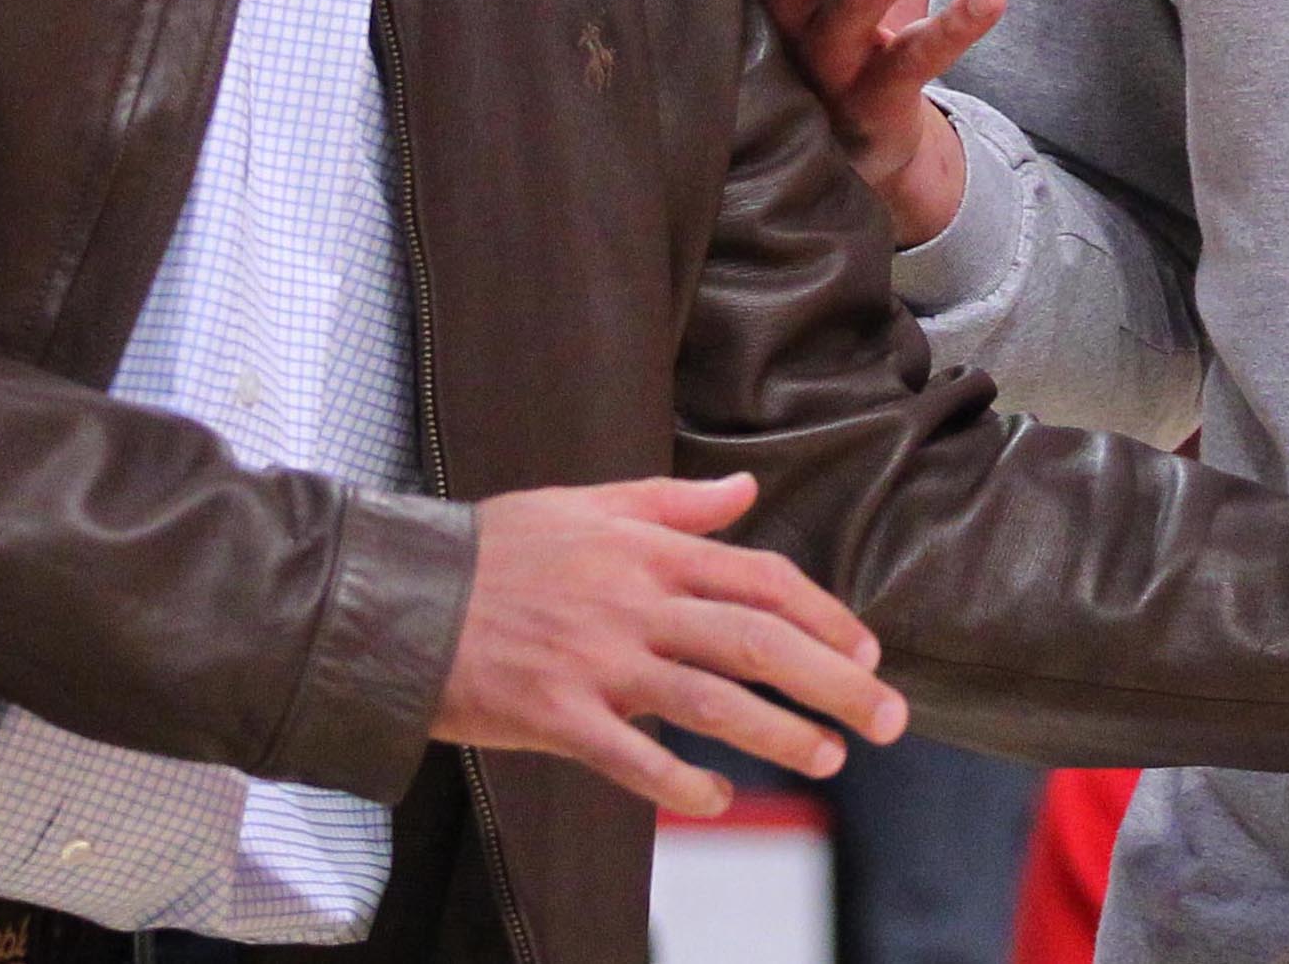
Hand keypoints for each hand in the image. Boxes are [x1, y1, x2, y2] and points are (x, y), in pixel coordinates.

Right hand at [433, 471, 907, 817]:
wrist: (400, 598)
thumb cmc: (494, 550)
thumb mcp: (586, 504)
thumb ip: (672, 502)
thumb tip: (744, 490)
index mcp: (646, 549)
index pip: (760, 577)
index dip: (824, 615)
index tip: (866, 650)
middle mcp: (633, 601)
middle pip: (757, 640)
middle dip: (834, 681)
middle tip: (888, 718)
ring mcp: (598, 660)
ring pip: (712, 699)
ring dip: (782, 733)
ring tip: (831, 757)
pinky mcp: (557, 714)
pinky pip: (635, 757)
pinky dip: (685, 781)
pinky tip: (722, 798)